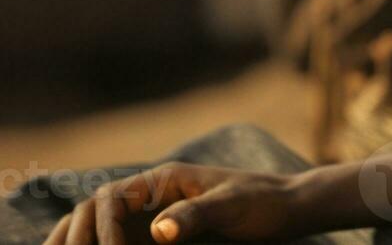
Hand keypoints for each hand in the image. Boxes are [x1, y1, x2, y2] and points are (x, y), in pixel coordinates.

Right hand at [41, 163, 297, 244]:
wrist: (287, 210)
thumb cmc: (263, 202)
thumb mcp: (231, 207)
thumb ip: (196, 215)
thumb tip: (157, 231)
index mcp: (164, 179)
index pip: (110, 198)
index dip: (99, 229)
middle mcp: (151, 195)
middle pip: (92, 211)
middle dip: (76, 238)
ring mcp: (152, 217)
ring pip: (96, 227)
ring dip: (78, 243)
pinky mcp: (157, 238)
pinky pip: (117, 243)